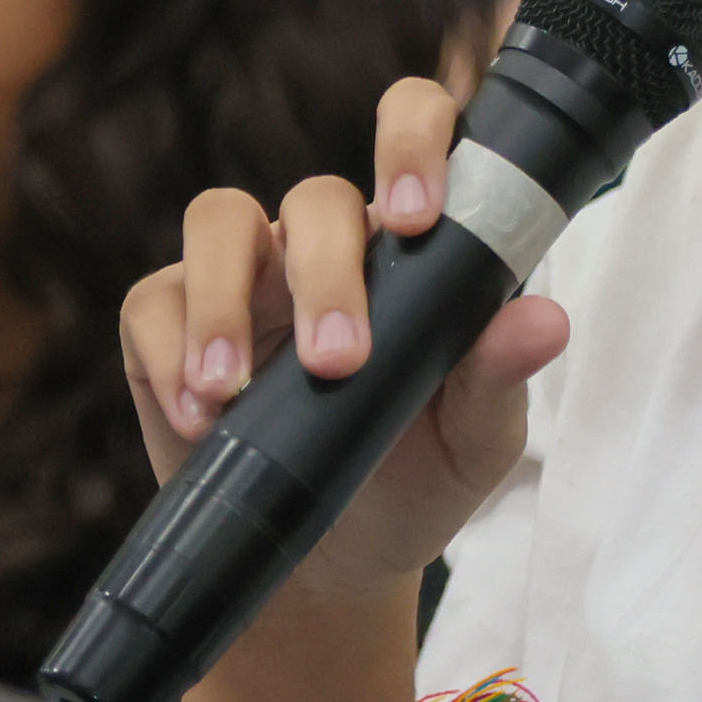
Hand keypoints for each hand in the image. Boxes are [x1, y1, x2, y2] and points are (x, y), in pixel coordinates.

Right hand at [116, 72, 568, 599]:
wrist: (331, 567)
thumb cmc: (413, 481)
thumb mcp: (472, 442)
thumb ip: (499, 374)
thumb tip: (547, 320)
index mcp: (407, 248)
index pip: (411, 134)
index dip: (411, 143)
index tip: (417, 217)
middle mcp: (321, 245)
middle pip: (316, 197)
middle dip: (325, 275)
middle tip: (338, 362)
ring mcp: (242, 276)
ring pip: (219, 219)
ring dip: (224, 299)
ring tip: (232, 389)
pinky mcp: (168, 322)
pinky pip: (154, 302)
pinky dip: (169, 355)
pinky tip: (198, 417)